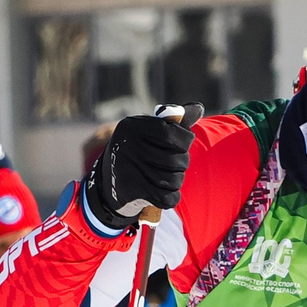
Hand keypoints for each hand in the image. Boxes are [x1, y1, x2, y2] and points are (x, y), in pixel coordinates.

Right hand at [87, 110, 194, 230]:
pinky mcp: (132, 191)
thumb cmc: (137, 151)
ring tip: (167, 178)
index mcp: (133, 126)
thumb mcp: (148, 131)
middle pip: (177, 159)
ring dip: (175, 181)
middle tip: (173, 164)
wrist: (108, 183)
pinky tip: (164, 193)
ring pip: (174, 180)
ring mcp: (128, 168)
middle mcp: (128, 145)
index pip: (173, 133)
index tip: (182, 144)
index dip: (185, 140)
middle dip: (181, 164)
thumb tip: (198, 108)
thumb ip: (174, 121)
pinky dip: (170, 197)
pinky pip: (167, 197)